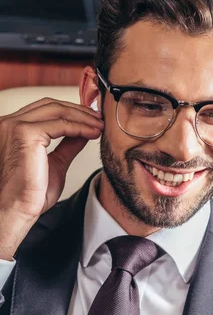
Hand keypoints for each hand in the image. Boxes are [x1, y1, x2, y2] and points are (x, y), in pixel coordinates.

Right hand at [0, 98, 103, 258]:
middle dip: (78, 111)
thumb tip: (82, 133)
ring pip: (57, 111)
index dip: (70, 111)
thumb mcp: (55, 163)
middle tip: (99, 119)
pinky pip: (60, 124)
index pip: (45, 109)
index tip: (91, 119)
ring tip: (99, 126)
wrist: (19, 208)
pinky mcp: (25, 133)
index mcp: (13, 128)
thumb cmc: (31, 193)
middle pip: (51, 105)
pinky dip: (80, 127)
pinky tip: (92, 133)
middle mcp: (10, 123)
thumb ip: (67, 146)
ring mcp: (16, 126)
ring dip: (82, 118)